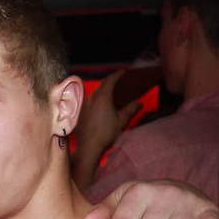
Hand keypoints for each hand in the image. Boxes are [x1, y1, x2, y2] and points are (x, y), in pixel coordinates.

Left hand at [71, 69, 142, 188]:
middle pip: (101, 85)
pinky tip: (101, 104)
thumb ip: (131, 109)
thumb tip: (138, 103)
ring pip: (94, 92)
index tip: (123, 71)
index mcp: (102, 97)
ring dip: (103, 89)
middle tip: (118, 80)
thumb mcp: (122, 120)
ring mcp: (84, 105)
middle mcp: (91, 98)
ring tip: (111, 91)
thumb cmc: (106, 133)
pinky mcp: (80, 112)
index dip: (117, 74)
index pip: (110, 80)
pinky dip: (97, 97)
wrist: (88, 146)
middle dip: (110, 80)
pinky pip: (90, 100)